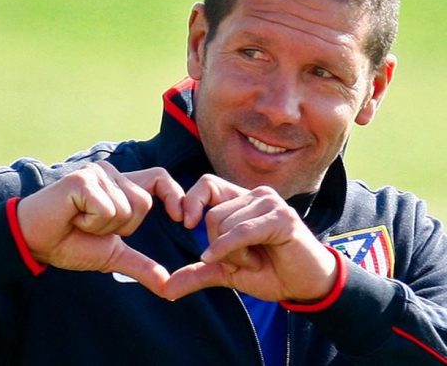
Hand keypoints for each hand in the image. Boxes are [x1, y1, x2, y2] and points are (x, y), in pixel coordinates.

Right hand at [17, 162, 184, 295]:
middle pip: (144, 204)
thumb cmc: (70, 242)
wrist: (34, 241)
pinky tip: (72, 217)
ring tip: (80, 221)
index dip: (175, 196)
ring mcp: (96, 173)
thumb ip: (141, 265)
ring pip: (125, 209)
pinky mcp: (82, 180)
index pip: (160, 178)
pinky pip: (106, 210)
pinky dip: (91, 223)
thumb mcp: (112, 255)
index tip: (181, 219)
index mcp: (121, 185)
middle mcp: (110, 173)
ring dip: (103, 227)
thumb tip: (169, 286)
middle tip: (92, 226)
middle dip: (122, 228)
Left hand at [163, 175, 337, 301]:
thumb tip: (166, 289)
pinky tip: (243, 263)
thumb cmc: (270, 272)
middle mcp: (255, 195)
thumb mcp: (228, 272)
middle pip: (212, 214)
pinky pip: (242, 232)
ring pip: (225, 225)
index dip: (191, 201)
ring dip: (233, 253)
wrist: (307, 286)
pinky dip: (232, 250)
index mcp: (241, 200)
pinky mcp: (282, 218)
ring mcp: (270, 203)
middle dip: (218, 245)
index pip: (207, 184)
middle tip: (242, 258)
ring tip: (256, 259)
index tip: (185, 224)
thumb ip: (198, 274)